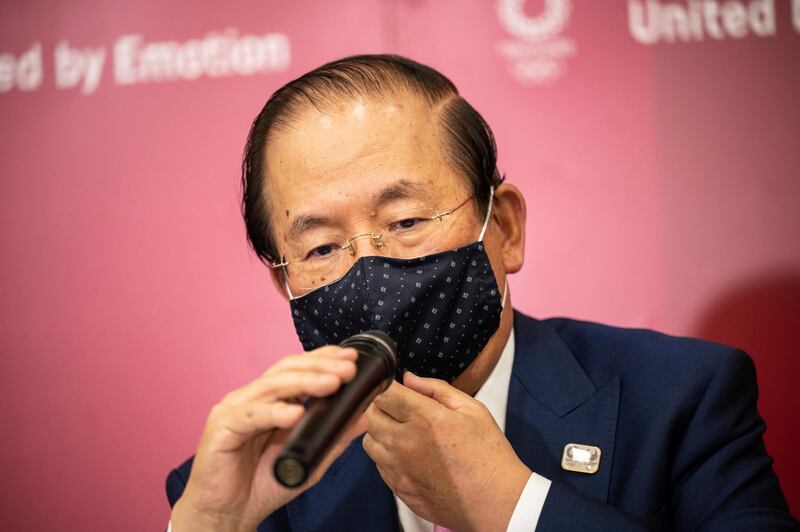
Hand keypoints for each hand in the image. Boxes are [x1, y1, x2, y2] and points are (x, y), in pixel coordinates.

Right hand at [171, 345, 366, 531]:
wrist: (228, 514)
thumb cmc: (261, 485)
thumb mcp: (308, 459)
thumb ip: (333, 438)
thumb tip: (362, 418)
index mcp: (270, 400)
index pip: (297, 369)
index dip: (323, 359)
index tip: (351, 359)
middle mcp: (251, 398)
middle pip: (286, 370)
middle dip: (320, 366)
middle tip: (348, 369)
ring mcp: (234, 409)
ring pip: (272, 386)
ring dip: (304, 382)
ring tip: (331, 383)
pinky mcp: (222, 427)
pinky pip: (251, 415)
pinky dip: (275, 412)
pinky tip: (296, 413)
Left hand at [363, 372, 530, 531]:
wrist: (496, 502)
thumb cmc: (489, 455)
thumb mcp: (472, 410)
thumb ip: (436, 390)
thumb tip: (409, 378)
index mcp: (426, 419)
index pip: (384, 392)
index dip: (385, 385)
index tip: (394, 387)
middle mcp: (406, 443)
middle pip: (369, 415)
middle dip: (379, 405)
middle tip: (398, 407)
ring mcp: (399, 468)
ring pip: (369, 440)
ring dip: (379, 431)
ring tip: (402, 431)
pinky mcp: (399, 488)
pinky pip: (378, 465)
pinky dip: (386, 455)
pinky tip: (407, 454)